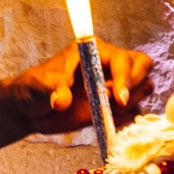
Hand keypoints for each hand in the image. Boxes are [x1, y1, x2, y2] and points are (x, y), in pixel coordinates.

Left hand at [5, 39, 153, 133]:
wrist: (30, 110)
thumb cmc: (33, 89)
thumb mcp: (39, 86)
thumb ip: (52, 90)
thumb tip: (61, 101)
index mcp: (93, 52)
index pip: (124, 58)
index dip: (125, 76)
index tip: (115, 97)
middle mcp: (108, 66)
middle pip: (143, 67)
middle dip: (134, 86)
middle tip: (115, 103)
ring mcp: (112, 86)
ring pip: (143, 88)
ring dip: (131, 102)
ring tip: (106, 111)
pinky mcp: (112, 107)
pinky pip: (133, 111)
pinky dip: (125, 119)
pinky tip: (105, 122)